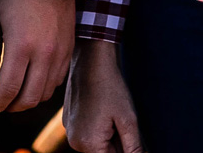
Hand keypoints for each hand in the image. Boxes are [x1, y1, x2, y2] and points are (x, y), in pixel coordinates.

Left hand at [0, 0, 74, 113]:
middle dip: (13, 107)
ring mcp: (60, 52)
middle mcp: (45, 53)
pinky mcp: (69, 48)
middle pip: (30, 98)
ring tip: (15, 95)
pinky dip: (45, 88)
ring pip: (46, 93)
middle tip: (1, 105)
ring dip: (29, 99)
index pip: (10, 89)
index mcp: (22, 45)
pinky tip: (33, 80)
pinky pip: (59, 80)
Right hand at [63, 35, 141, 152]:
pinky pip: (87, 132)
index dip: (126, 150)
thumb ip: (133, 148)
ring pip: (96, 144)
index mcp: (87, 144)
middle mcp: (74, 141)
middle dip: (117, 144)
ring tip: (113, 115)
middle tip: (122, 124)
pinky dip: (98, 127)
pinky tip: (104, 110)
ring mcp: (69, 130)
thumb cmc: (110, 88)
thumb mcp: (127, 120)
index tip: (126, 131)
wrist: (91, 60)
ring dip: (108, 136)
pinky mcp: (68, 120)